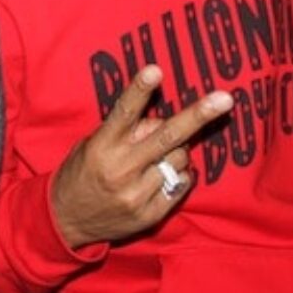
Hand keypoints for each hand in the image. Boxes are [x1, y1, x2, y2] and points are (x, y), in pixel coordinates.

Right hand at [51, 65, 231, 248]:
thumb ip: (127, 132)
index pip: (124, 112)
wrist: (67, 222)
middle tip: (226, 99)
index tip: (155, 70)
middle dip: (199, 115)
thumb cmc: (82, 173)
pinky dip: (178, 175)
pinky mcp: (150, 213)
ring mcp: (137, 194)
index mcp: (102, 146)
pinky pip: (182, 183)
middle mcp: (121, 169)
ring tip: (154, 159)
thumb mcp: (93, 145)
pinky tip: (160, 177)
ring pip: (180, 158)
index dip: (140, 89)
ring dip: (176, 152)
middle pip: (167, 136)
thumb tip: (162, 121)